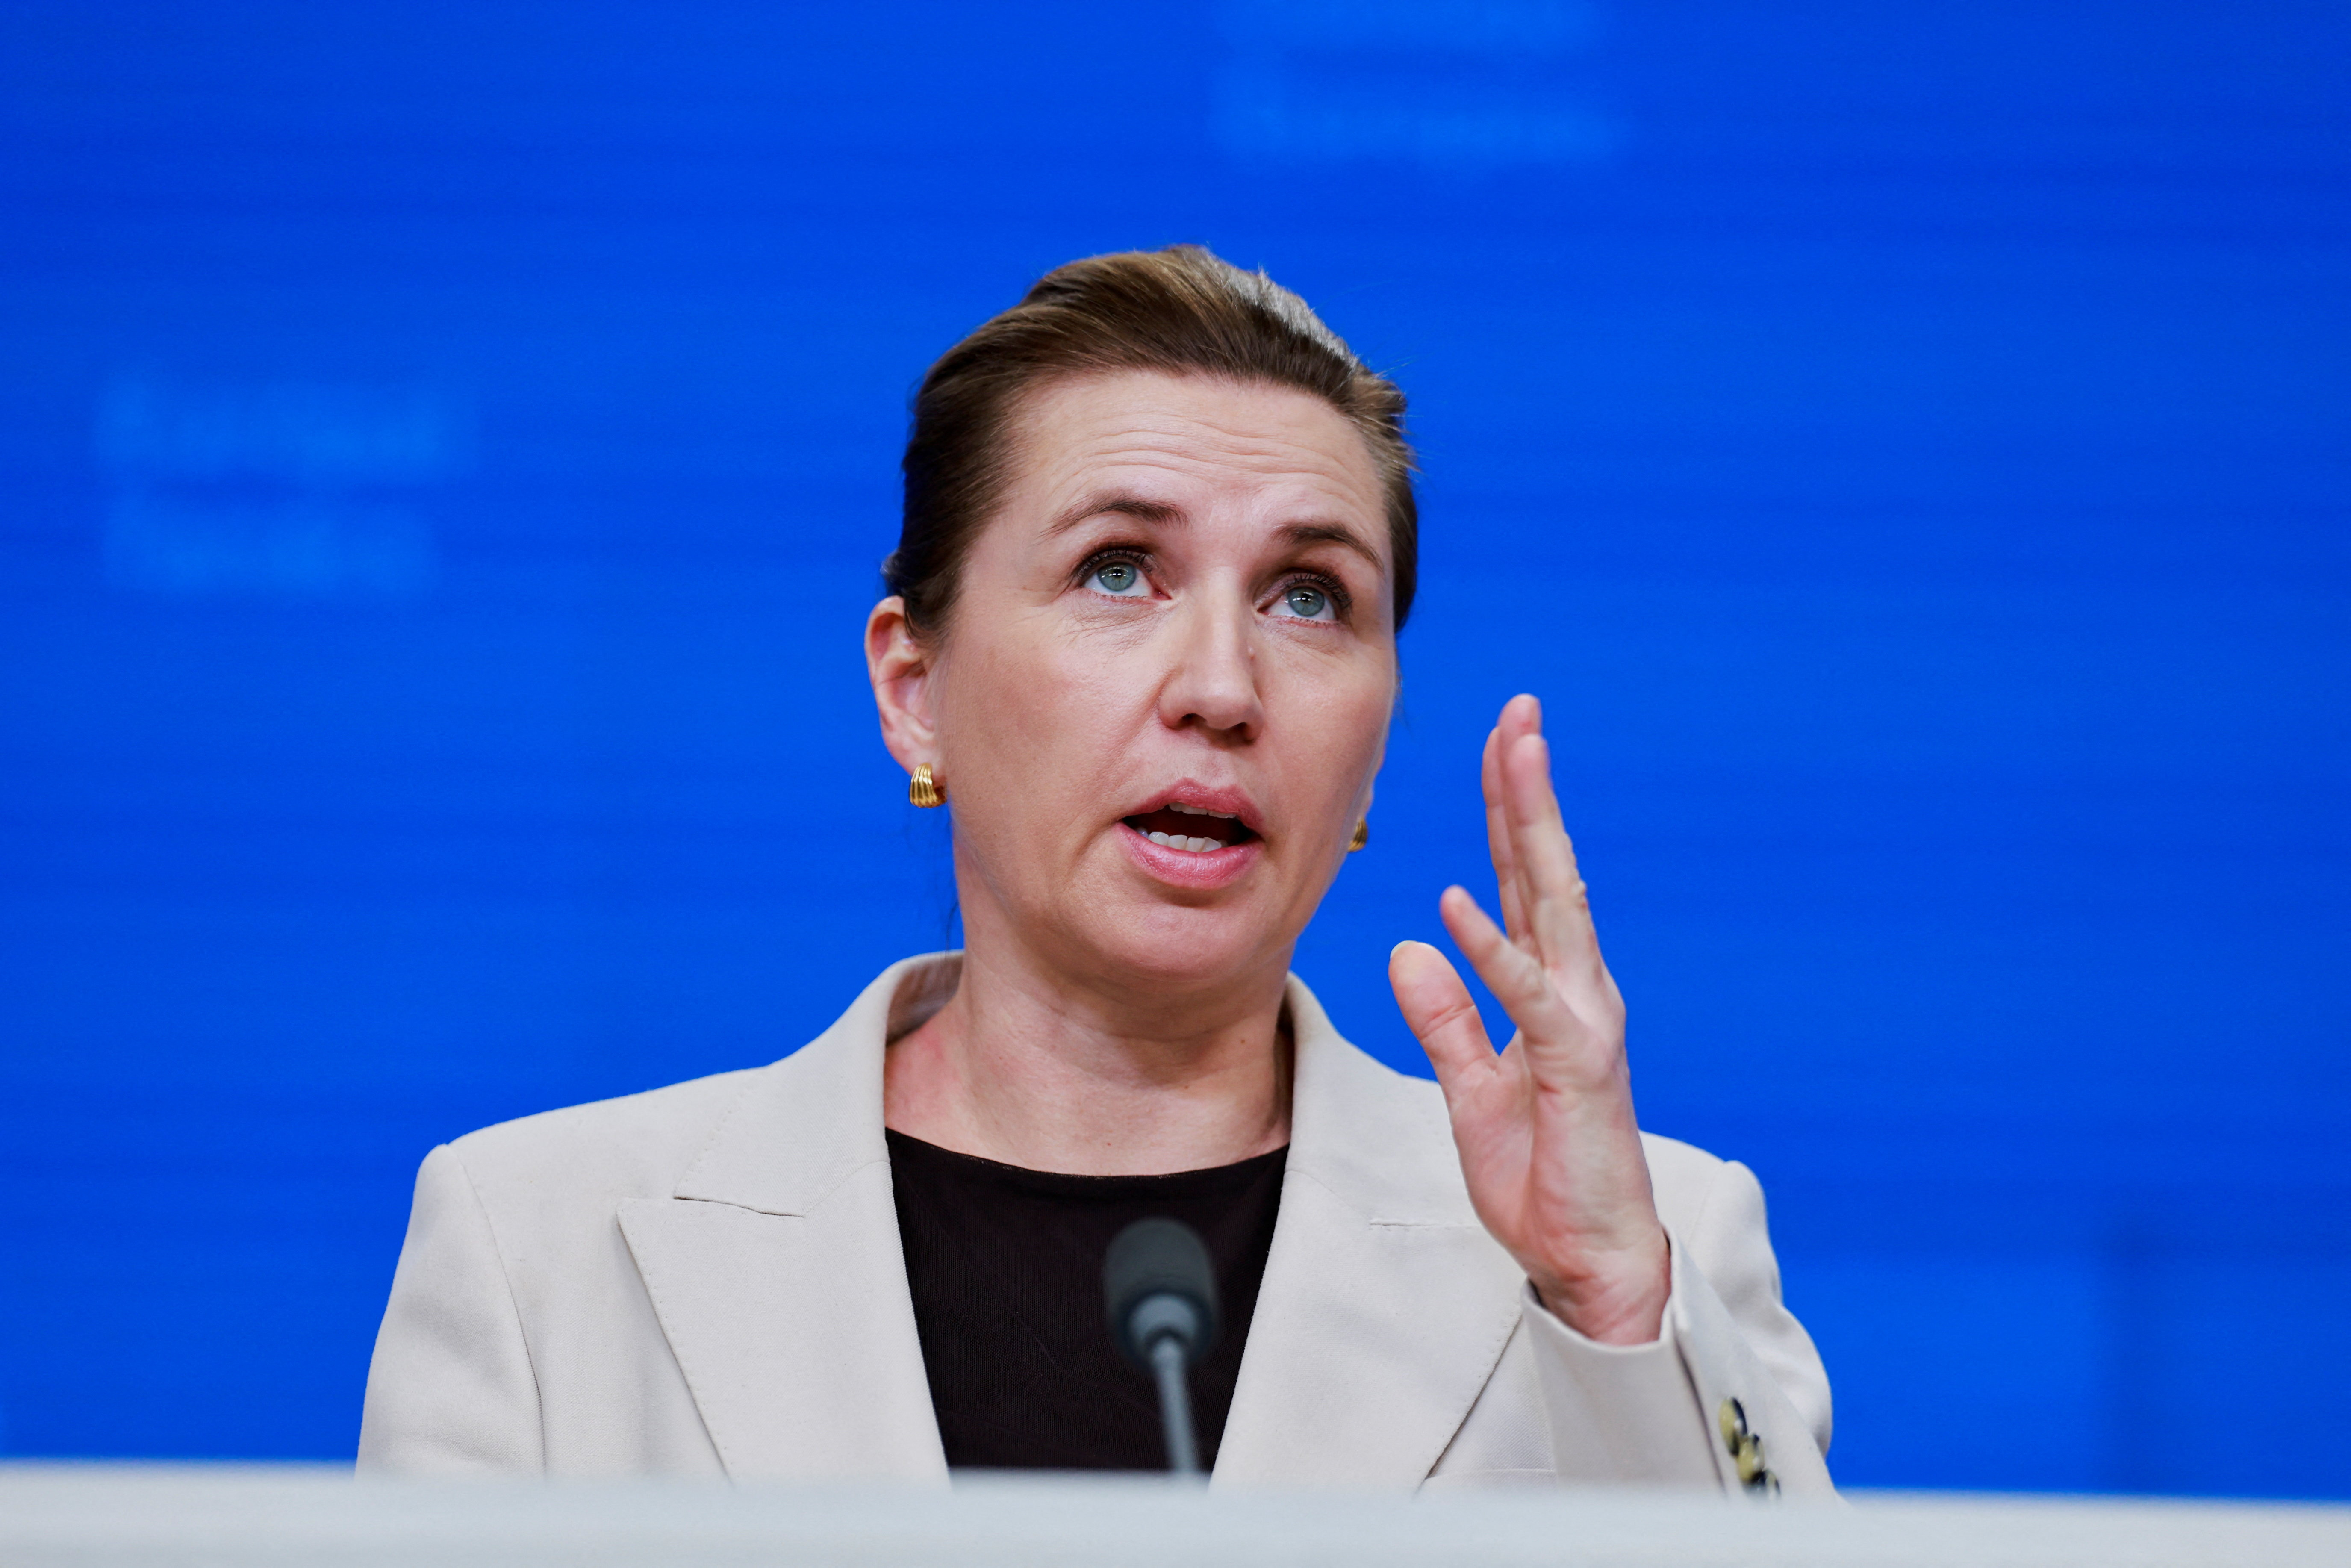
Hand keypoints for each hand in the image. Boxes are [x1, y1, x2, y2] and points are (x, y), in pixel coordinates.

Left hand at [1388, 694, 1669, 1345]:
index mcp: (1551, 991)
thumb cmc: (1540, 1176)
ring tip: (1514, 760)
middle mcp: (1576, 991)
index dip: (1508, 814)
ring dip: (1530, 832)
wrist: (1588, 1258)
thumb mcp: (1470, 1088)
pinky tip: (1459, 905)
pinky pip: (1526, 1000)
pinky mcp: (1576, 1069)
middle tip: (1520, 714)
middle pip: (1546, 872)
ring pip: (1553, 908)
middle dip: (1529, 791)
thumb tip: (1412, 948)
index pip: (1523, 885)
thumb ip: (1445, 1018)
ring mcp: (1582, 1024)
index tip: (1500, 745)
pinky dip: (1492, 952)